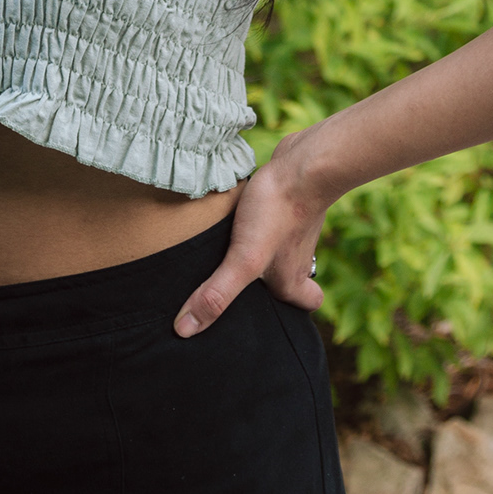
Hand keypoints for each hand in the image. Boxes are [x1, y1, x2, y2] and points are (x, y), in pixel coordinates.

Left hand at [174, 133, 328, 336]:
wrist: (304, 162)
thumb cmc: (279, 212)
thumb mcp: (244, 260)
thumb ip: (217, 294)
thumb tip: (185, 330)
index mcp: (292, 279)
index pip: (307, 304)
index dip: (293, 309)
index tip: (270, 311)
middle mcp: (297, 256)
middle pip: (289, 277)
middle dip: (269, 283)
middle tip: (242, 285)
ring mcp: (294, 227)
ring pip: (279, 248)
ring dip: (260, 251)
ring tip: (229, 252)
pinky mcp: (285, 202)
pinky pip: (271, 220)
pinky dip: (257, 222)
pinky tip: (235, 216)